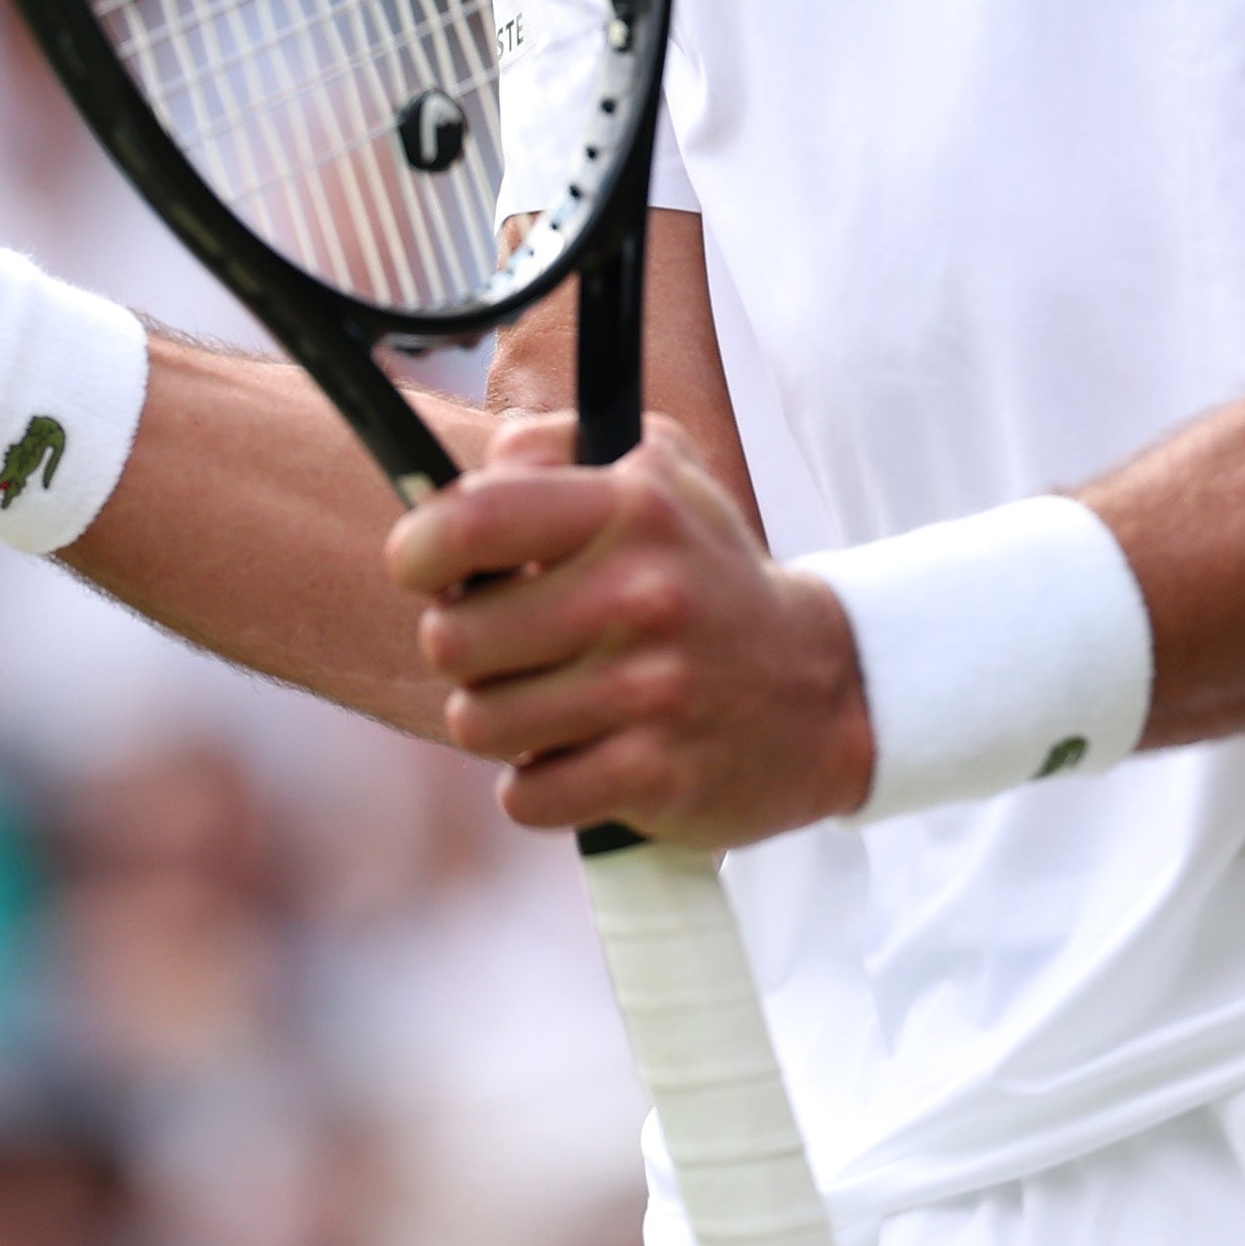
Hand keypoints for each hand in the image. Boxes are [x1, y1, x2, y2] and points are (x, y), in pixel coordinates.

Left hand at [390, 413, 871, 844]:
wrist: (824, 690)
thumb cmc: (708, 578)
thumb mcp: (659, 477)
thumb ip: (553, 451)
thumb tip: (456, 476)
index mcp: (634, 508)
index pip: (474, 519)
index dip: (420, 550)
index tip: (426, 569)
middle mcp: (643, 595)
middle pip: (453, 637)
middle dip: (463, 649)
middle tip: (507, 647)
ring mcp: (652, 691)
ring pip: (480, 721)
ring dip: (498, 720)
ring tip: (549, 702)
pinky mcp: (656, 776)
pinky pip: (526, 794)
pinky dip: (539, 784)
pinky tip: (581, 755)